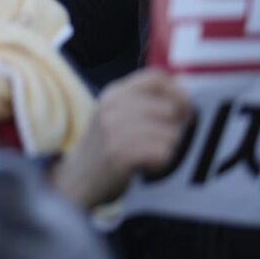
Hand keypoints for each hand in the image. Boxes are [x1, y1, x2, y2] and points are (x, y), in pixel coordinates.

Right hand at [52, 68, 192, 208]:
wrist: (75, 180)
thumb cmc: (104, 150)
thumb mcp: (115, 117)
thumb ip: (143, 104)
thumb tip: (185, 99)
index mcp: (113, 94)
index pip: (156, 78)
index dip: (178, 93)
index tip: (184, 112)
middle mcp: (112, 107)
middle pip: (169, 107)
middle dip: (177, 128)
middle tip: (166, 143)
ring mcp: (113, 129)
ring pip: (170, 133)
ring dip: (170, 150)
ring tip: (154, 157)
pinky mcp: (119, 153)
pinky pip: (162, 153)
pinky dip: (162, 164)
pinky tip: (150, 167)